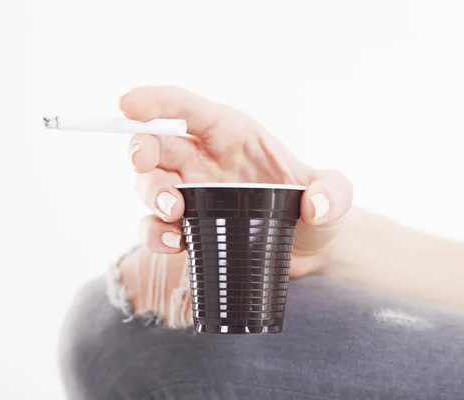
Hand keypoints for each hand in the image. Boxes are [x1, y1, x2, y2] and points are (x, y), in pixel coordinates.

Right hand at [121, 86, 352, 276]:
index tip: (128, 105)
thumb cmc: (320, 211)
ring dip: (151, 196)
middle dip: (144, 153)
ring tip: (174, 213)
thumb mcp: (335, 195)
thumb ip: (333, 193)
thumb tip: (312, 207)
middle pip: (157, 145)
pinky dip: (156, 233)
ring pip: (150, 184)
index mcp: (233, 134)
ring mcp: (195, 193)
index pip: (187, 108)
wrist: (312, 248)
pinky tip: (175, 243)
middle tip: (155, 172)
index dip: (155, 101)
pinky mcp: (192, 226)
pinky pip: (157, 226)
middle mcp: (206, 159)